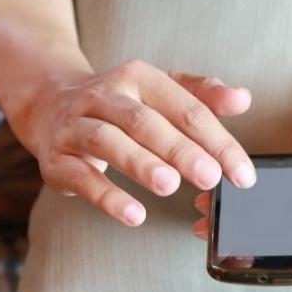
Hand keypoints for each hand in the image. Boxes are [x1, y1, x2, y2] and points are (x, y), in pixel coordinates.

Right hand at [13, 59, 256, 227]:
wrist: (49, 105)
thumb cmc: (120, 103)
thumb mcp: (161, 90)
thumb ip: (204, 96)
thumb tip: (242, 99)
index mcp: (139, 77)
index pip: (186, 109)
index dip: (217, 141)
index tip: (241, 173)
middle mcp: (106, 96)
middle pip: (145, 122)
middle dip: (180, 150)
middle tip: (210, 176)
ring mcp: (77, 124)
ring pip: (108, 141)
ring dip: (140, 164)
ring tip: (170, 186)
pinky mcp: (57, 157)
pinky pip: (81, 176)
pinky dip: (106, 195)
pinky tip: (133, 213)